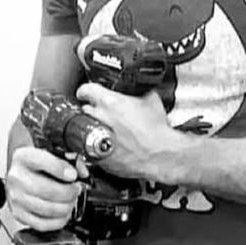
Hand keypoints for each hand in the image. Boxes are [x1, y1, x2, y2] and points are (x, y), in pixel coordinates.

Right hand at [6, 146, 89, 231]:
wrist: (19, 173)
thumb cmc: (36, 164)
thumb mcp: (50, 152)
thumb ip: (70, 159)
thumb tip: (83, 173)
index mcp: (24, 157)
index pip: (42, 162)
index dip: (61, 170)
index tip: (73, 175)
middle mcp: (17, 177)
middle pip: (47, 190)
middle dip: (69, 192)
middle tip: (76, 189)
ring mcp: (16, 198)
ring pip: (48, 209)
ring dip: (66, 207)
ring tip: (71, 200)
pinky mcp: (19, 215)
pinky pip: (43, 224)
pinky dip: (59, 221)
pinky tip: (63, 212)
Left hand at [75, 83, 193, 183]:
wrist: (161, 155)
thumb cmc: (156, 131)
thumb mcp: (151, 100)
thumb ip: (138, 91)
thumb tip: (137, 88)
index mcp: (109, 102)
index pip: (85, 89)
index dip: (87, 90)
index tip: (88, 93)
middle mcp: (99, 118)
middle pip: (84, 109)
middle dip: (93, 110)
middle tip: (104, 113)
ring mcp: (96, 137)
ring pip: (85, 128)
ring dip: (93, 127)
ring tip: (107, 130)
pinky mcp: (97, 156)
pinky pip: (90, 147)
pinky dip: (97, 144)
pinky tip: (110, 144)